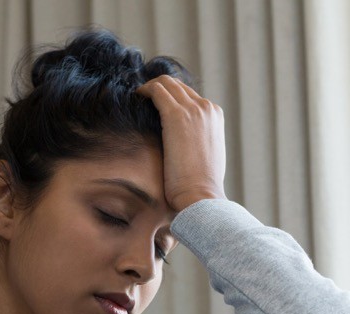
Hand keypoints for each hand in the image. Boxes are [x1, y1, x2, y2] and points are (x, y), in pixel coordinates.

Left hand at [135, 75, 226, 212]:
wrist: (202, 196)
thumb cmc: (201, 186)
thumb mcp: (206, 156)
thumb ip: (198, 140)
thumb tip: (183, 143)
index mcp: (215, 116)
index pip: (189, 95)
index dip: (170, 97)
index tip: (155, 105)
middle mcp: (207, 108)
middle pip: (177, 84)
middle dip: (158, 88)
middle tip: (141, 99)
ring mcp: (193, 110)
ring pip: (166, 82)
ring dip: (149, 88)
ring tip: (136, 99)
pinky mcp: (176, 116)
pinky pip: (156, 91)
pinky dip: (143, 92)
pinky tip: (134, 100)